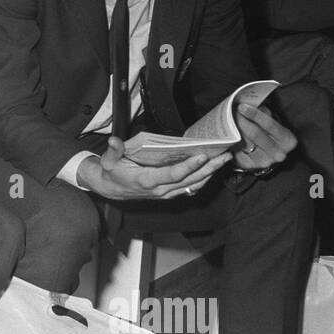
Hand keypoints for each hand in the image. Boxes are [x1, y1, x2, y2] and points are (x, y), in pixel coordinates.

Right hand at [80, 137, 232, 200]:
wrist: (111, 189)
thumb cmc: (113, 172)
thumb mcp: (109, 161)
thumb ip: (114, 150)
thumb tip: (114, 140)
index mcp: (147, 180)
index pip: (172, 175)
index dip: (188, 167)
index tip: (202, 156)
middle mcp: (160, 189)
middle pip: (190, 180)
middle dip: (209, 168)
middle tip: (224, 156)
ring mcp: (166, 193)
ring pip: (193, 185)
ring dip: (210, 174)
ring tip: (223, 160)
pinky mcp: (169, 193)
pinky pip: (190, 188)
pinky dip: (203, 180)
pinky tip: (212, 171)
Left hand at [231, 103, 295, 171]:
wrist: (267, 155)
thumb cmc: (270, 135)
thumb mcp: (274, 123)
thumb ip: (265, 114)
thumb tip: (249, 103)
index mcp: (288, 140)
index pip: (269, 124)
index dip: (255, 114)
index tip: (242, 106)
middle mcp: (278, 153)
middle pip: (254, 133)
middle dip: (241, 120)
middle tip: (231, 111)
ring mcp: (264, 162)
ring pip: (244, 142)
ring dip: (234, 129)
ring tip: (227, 119)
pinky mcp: (250, 166)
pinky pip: (236, 150)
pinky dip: (231, 140)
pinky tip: (228, 133)